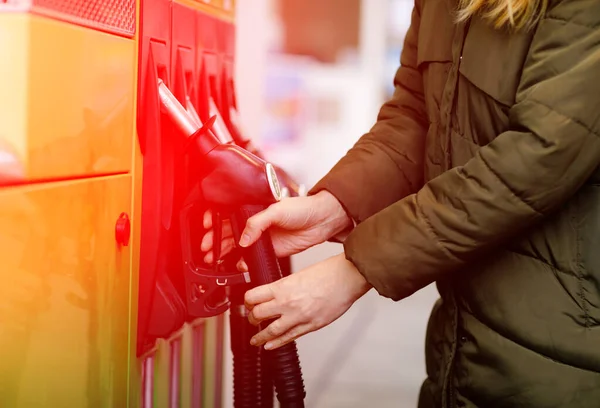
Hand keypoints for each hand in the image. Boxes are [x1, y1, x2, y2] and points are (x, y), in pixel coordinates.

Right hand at [200, 190, 351, 262]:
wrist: (321, 221)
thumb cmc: (303, 208)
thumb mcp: (277, 210)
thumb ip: (257, 223)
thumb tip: (243, 238)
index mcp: (254, 209)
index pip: (229, 215)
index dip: (215, 222)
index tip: (207, 228)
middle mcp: (256, 223)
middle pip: (229, 233)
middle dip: (215, 241)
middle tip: (208, 250)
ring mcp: (262, 238)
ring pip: (237, 247)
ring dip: (225, 253)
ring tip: (215, 259)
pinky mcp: (270, 250)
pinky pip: (251, 258)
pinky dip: (243, 263)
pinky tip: (238, 264)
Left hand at [244, 253, 370, 349]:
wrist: (347, 278)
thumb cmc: (328, 272)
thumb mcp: (299, 274)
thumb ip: (285, 286)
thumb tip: (275, 293)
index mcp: (283, 286)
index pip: (253, 296)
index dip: (247, 301)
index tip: (247, 304)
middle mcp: (287, 302)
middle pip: (258, 315)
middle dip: (252, 319)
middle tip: (251, 320)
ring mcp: (298, 316)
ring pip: (271, 331)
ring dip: (260, 337)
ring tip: (255, 340)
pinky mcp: (311, 326)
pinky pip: (289, 337)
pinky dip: (277, 343)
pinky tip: (270, 346)